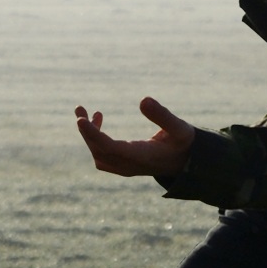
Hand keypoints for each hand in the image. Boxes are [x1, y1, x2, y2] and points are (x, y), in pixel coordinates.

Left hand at [74, 97, 193, 181]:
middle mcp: (130, 165)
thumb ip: (162, 115)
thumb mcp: (179, 128)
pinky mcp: (123, 165)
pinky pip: (102, 155)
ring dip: (88, 134)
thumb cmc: (183, 143)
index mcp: (141, 157)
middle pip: (99, 151)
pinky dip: (95, 139)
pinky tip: (98, 120)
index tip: (79, 120)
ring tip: (85, 111)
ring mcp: (125, 168)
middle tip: (79, 108)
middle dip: (86, 130)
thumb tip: (143, 99)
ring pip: (98, 154)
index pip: (110, 148)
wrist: (186, 163)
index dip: (93, 135)